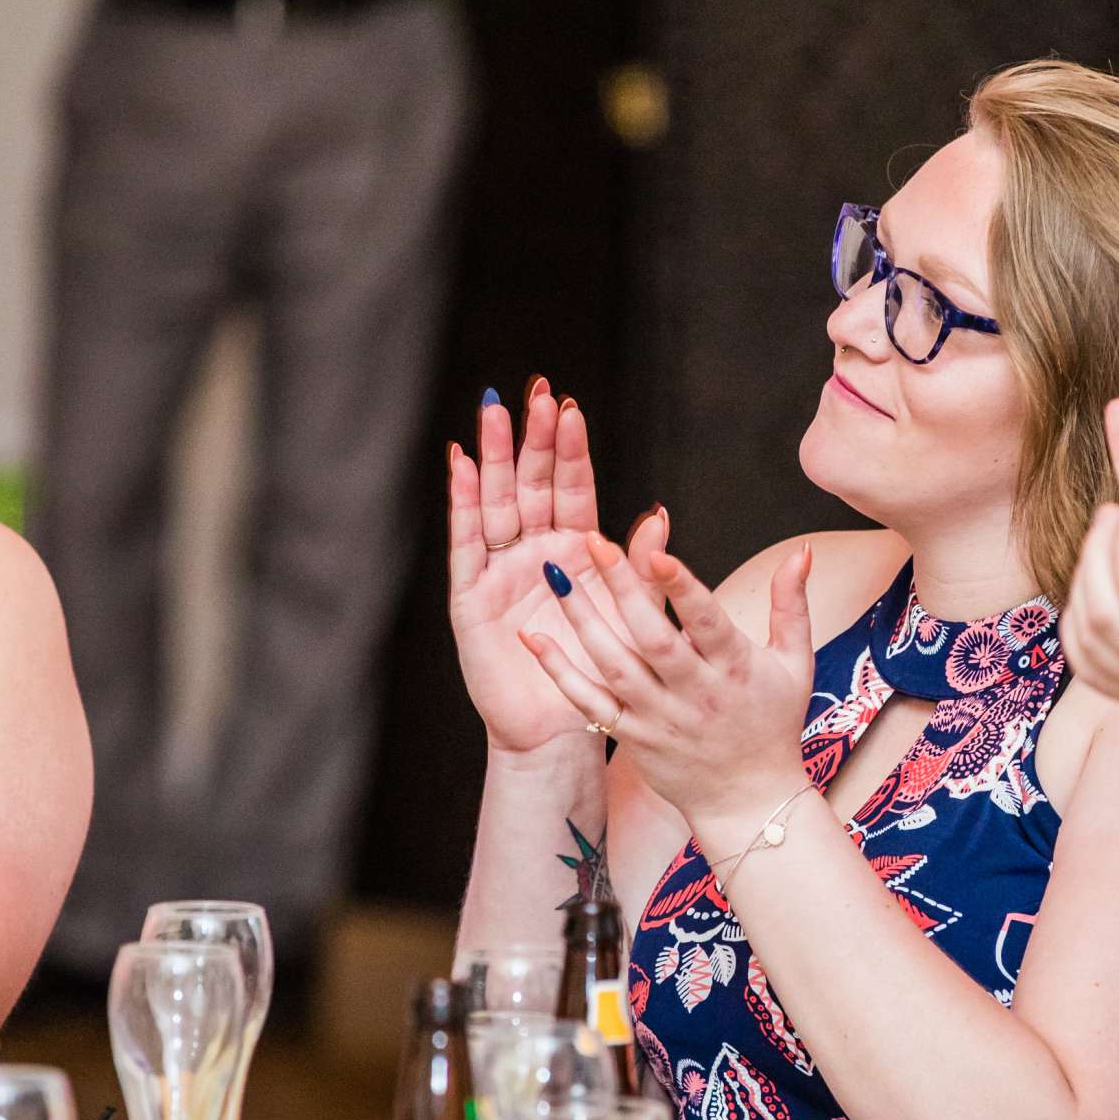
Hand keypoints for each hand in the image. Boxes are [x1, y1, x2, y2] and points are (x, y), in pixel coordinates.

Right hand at [446, 382, 647, 755]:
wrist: (563, 728)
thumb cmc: (604, 670)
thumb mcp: (632, 613)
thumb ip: (642, 567)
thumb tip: (660, 515)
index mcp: (577, 549)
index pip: (572, 487)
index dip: (570, 449)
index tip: (569, 405)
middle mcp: (536, 550)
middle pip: (532, 483)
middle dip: (532, 438)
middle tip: (533, 391)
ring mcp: (501, 569)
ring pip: (497, 501)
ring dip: (494, 458)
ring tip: (492, 412)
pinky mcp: (472, 595)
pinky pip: (467, 542)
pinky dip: (462, 503)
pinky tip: (458, 465)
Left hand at [521, 531, 816, 834]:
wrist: (750, 802)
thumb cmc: (773, 724)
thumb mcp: (795, 662)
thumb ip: (792, 604)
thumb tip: (801, 551)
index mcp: (736, 669)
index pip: (708, 622)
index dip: (682, 588)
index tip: (655, 552)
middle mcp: (697, 694)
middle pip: (654, 639)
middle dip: (623, 590)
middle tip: (594, 543)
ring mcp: (661, 719)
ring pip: (616, 667)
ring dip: (583, 621)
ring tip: (556, 578)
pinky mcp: (634, 738)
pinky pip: (591, 704)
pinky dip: (561, 673)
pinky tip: (535, 640)